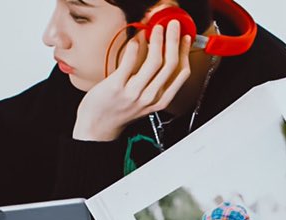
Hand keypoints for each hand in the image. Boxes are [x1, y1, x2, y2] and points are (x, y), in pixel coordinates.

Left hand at [74, 22, 191, 141]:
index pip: (180, 73)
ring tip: (155, 28)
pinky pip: (129, 65)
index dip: (185, 53)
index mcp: (161, 100)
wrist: (99, 126)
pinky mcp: (117, 87)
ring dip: (157, 41)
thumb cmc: (120, 111)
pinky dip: (135, 49)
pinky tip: (136, 39)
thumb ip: (153, 82)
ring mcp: (134, 92)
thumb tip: (158, 55)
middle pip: (170, 65)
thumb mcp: (144, 100)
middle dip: (174, 41)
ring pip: (154, 63)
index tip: (185, 39)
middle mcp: (151, 97)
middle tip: (173, 27)